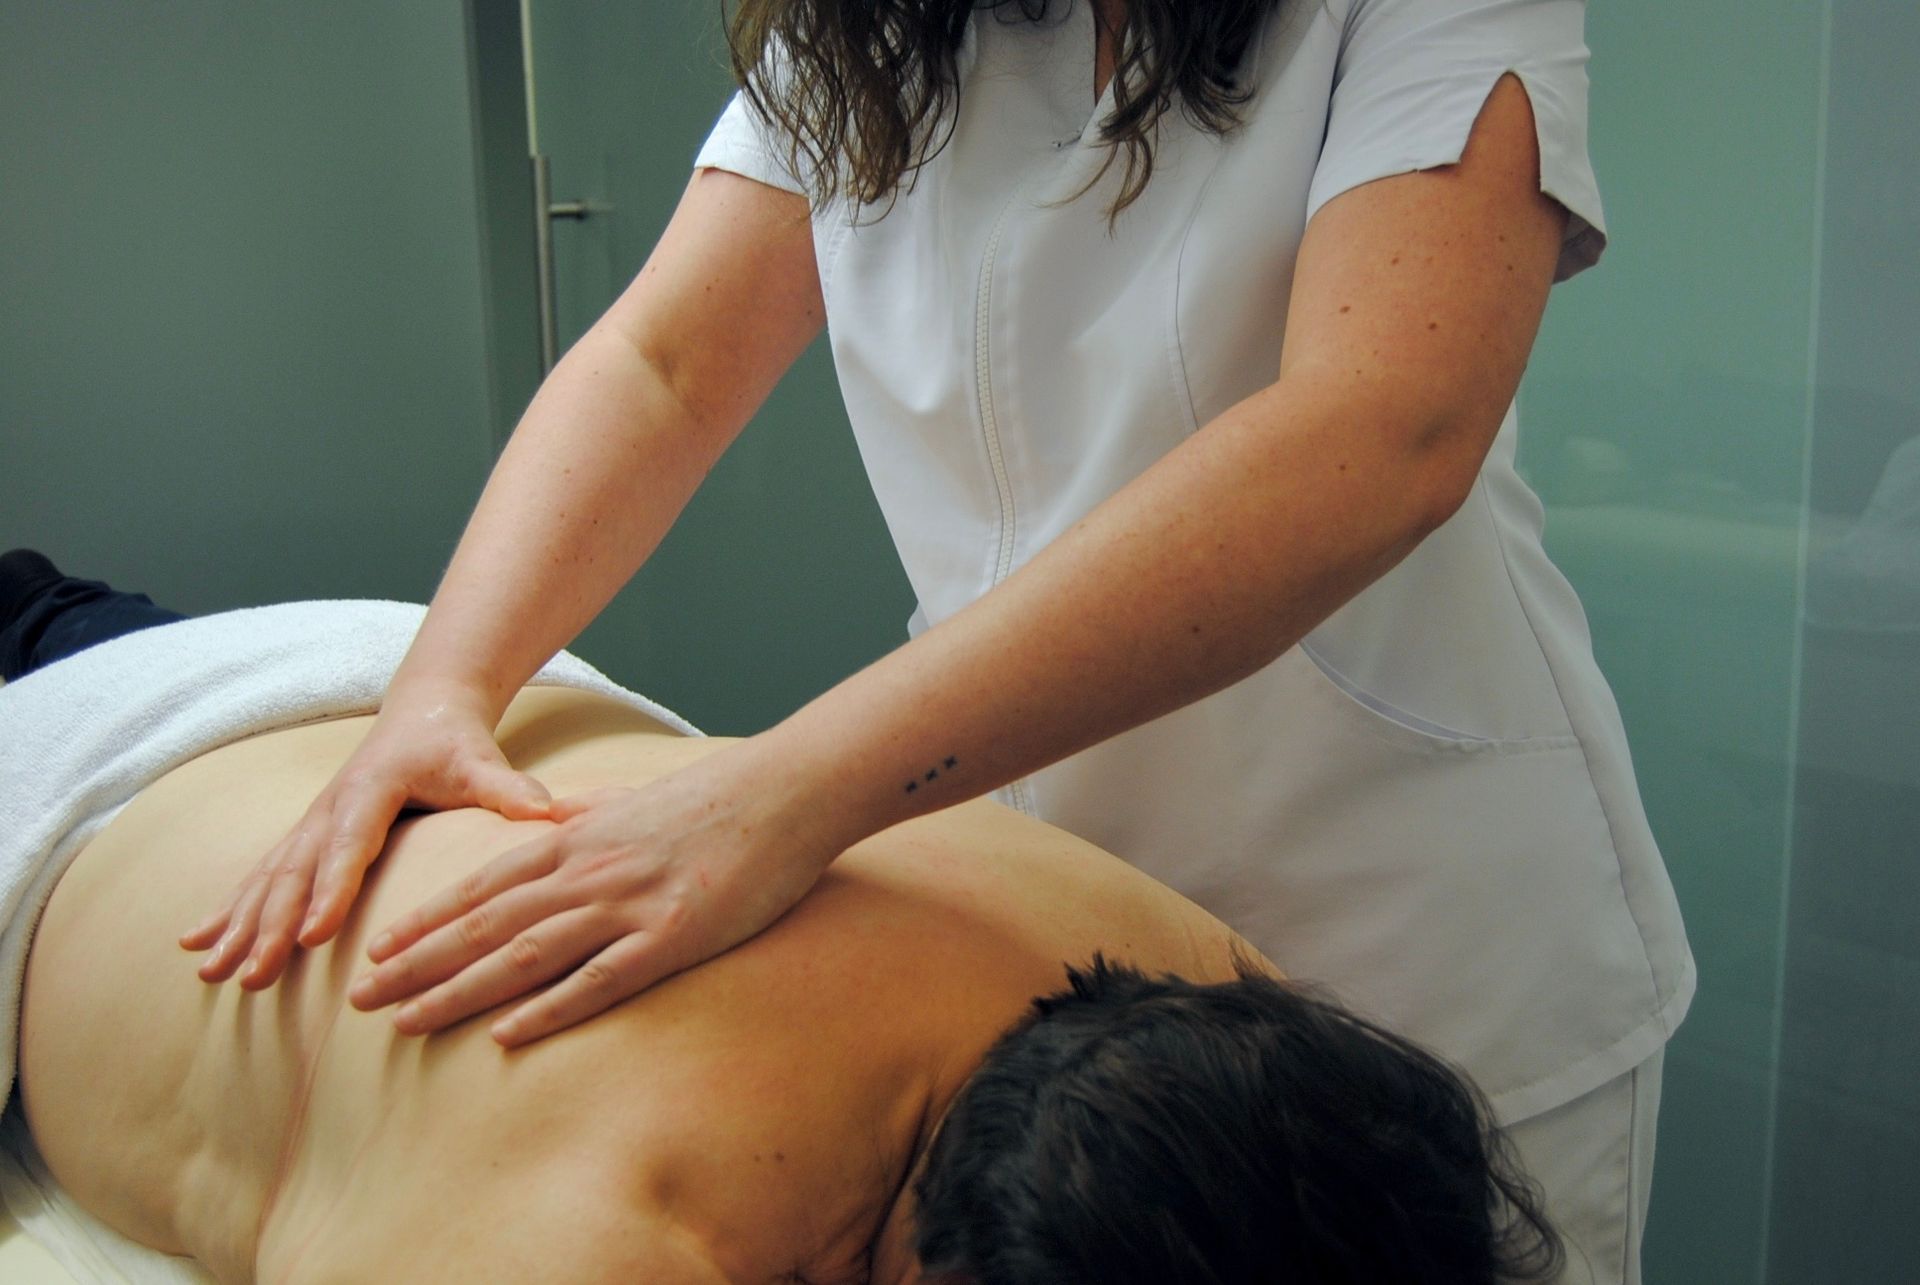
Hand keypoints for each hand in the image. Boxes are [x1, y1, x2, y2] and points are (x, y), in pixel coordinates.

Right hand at [180, 689, 551, 988]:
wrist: (425, 710)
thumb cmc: (456, 742)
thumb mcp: (481, 761)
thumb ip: (508, 789)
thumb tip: (549, 812)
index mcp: (372, 788)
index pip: (351, 844)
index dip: (332, 889)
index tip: (314, 935)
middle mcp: (331, 807)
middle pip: (296, 870)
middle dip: (270, 926)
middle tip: (252, 976)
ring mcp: (312, 822)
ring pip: (268, 878)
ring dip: (238, 926)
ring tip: (210, 972)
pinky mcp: (306, 835)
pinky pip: (261, 876)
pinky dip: (229, 910)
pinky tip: (194, 944)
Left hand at [345, 740, 840, 1046]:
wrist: (784, 790)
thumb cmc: (717, 795)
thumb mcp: (634, 797)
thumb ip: (587, 810)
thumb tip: (551, 812)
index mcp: (575, 838)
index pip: (481, 886)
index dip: (423, 921)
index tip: (377, 948)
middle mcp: (586, 872)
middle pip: (482, 926)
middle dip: (415, 964)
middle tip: (360, 998)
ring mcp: (625, 906)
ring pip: (522, 956)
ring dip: (457, 992)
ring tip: (405, 1023)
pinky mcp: (669, 938)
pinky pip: (597, 981)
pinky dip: (547, 1010)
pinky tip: (506, 1036)